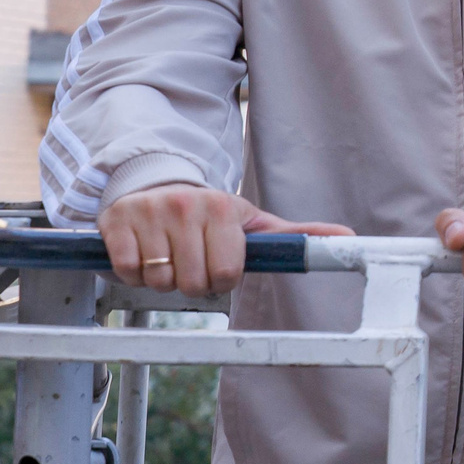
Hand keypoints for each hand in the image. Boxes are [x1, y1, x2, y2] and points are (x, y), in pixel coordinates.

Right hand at [100, 187, 351, 297]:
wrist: (152, 181)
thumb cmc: (209, 213)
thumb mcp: (252, 220)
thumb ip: (297, 234)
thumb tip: (349, 238)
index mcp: (223, 208)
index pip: (227, 274)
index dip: (221, 278)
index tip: (216, 263)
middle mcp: (185, 206)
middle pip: (192, 282)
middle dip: (191, 281)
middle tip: (189, 259)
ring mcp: (148, 212)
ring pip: (158, 280)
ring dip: (161, 279)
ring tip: (166, 255)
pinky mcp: (114, 221)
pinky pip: (126, 269)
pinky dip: (132, 271)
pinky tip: (142, 252)